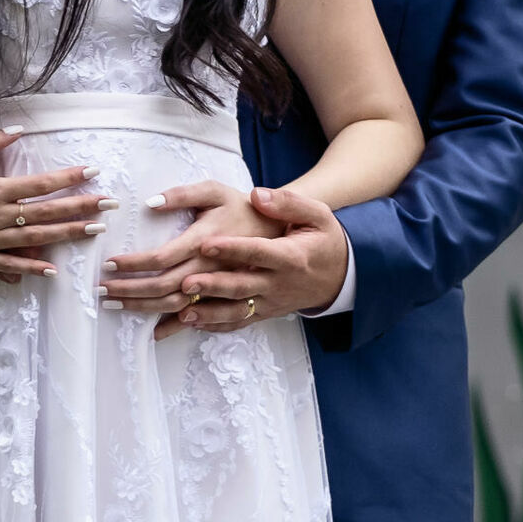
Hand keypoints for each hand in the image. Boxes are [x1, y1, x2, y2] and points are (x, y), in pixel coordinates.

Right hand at [0, 127, 113, 295]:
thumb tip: (17, 131)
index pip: (38, 184)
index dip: (68, 178)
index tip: (92, 173)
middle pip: (45, 213)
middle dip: (80, 207)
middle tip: (109, 204)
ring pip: (33, 240)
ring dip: (65, 235)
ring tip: (93, 231)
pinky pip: (7, 264)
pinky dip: (31, 267)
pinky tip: (53, 268)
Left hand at [98, 180, 280, 319]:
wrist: (286, 233)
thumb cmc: (242, 208)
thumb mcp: (215, 191)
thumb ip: (183, 194)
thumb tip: (150, 202)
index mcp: (205, 242)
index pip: (162, 257)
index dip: (134, 262)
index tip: (110, 263)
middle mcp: (211, 270)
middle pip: (165, 287)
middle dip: (130, 289)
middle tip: (102, 289)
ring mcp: (221, 291)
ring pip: (178, 307)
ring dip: (145, 308)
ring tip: (116, 305)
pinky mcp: (229, 303)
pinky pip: (200, 322)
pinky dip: (177, 328)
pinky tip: (155, 333)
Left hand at [157, 187, 349, 338]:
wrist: (339, 274)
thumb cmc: (322, 240)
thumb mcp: (317, 215)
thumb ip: (288, 203)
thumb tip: (257, 196)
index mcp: (291, 257)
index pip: (259, 252)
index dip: (233, 249)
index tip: (206, 244)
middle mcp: (279, 283)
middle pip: (243, 286)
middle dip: (213, 286)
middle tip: (184, 282)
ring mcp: (270, 302)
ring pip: (237, 310)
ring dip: (209, 312)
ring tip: (182, 312)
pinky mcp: (264, 313)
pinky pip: (238, 322)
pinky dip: (215, 325)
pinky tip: (190, 324)